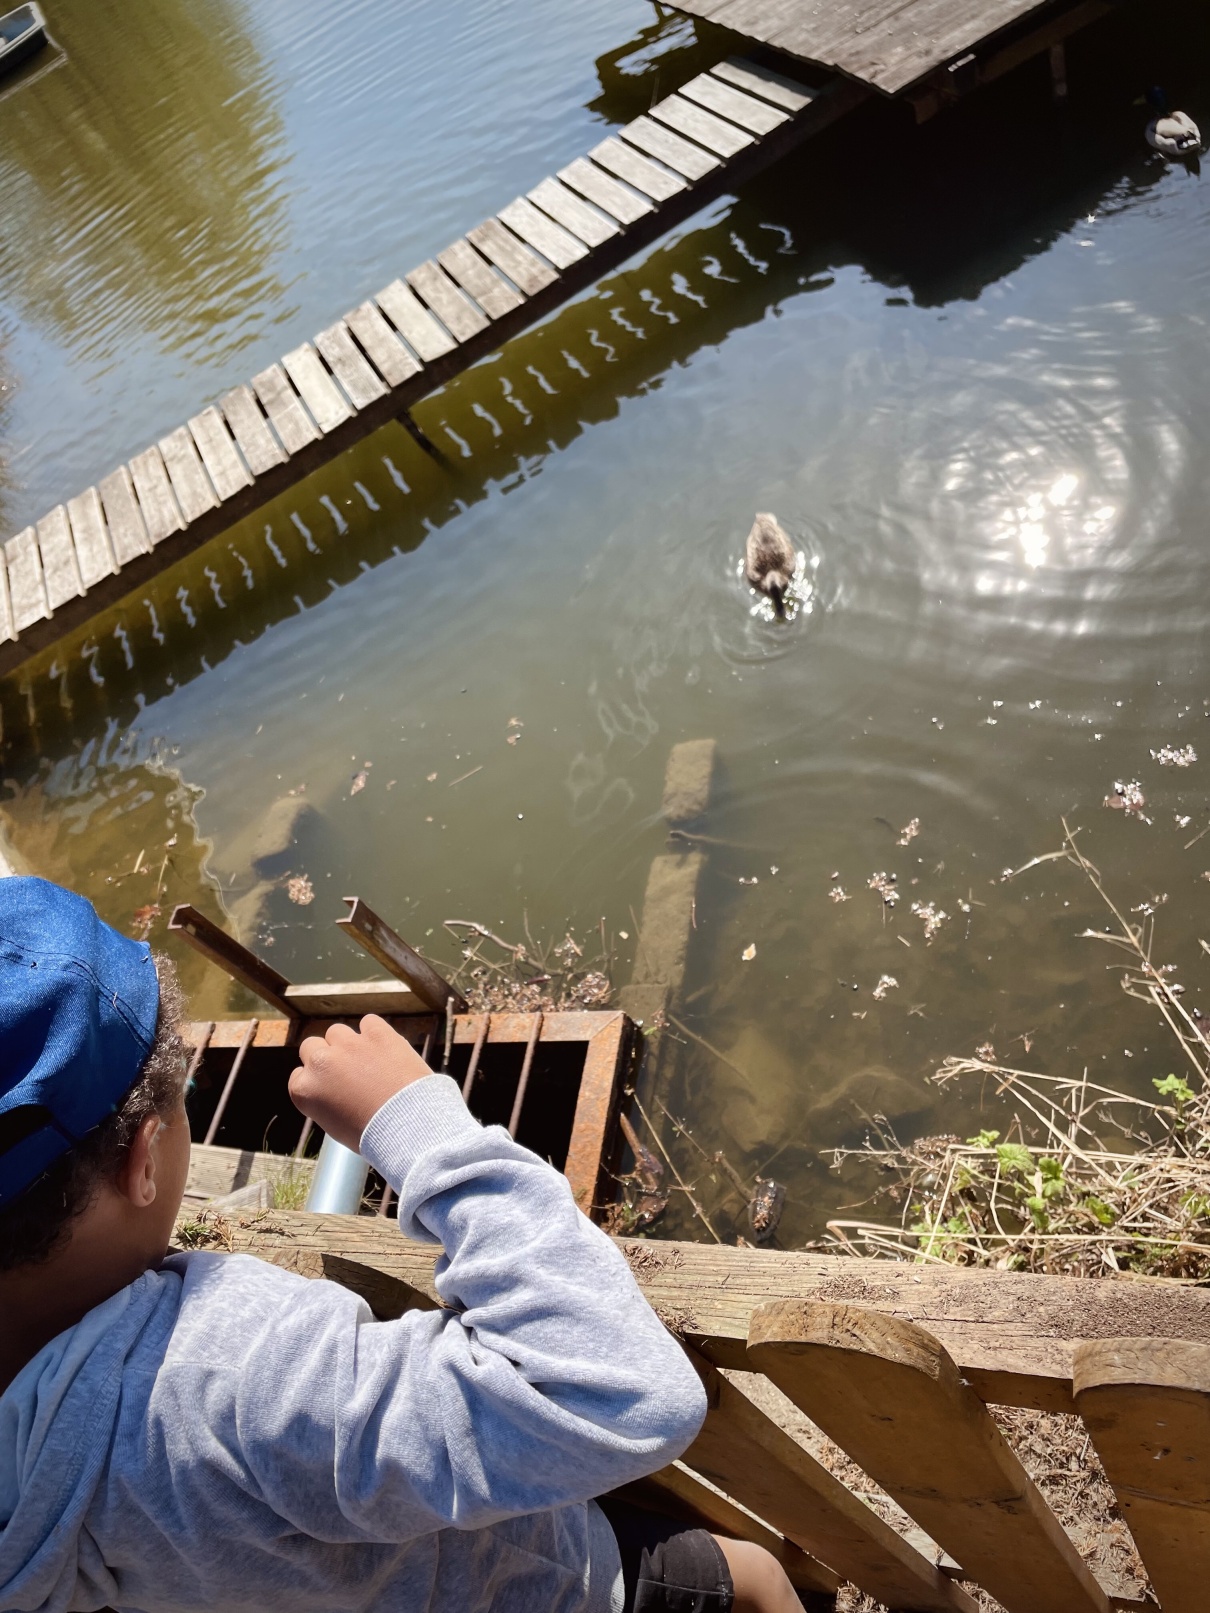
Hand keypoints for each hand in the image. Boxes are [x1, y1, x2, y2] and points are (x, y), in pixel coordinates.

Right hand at [288, 1015, 433, 1150]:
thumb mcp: (336, 1124)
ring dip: (348, 1044)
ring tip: (368, 1062)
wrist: (409, 1124)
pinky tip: (385, 1049)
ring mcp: (348, 1044)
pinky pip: (369, 1022)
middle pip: (311, 1046)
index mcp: (304, 1090)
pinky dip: (375, 1033)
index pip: (299, 1075)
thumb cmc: (375, 1135)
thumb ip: (327, 1100)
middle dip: (326, 1057)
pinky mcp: (377, 1033)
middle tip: (346, 1072)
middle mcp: (321, 1062)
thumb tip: (335, 1088)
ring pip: (337, 1032)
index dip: (317, 1081)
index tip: (331, 1088)